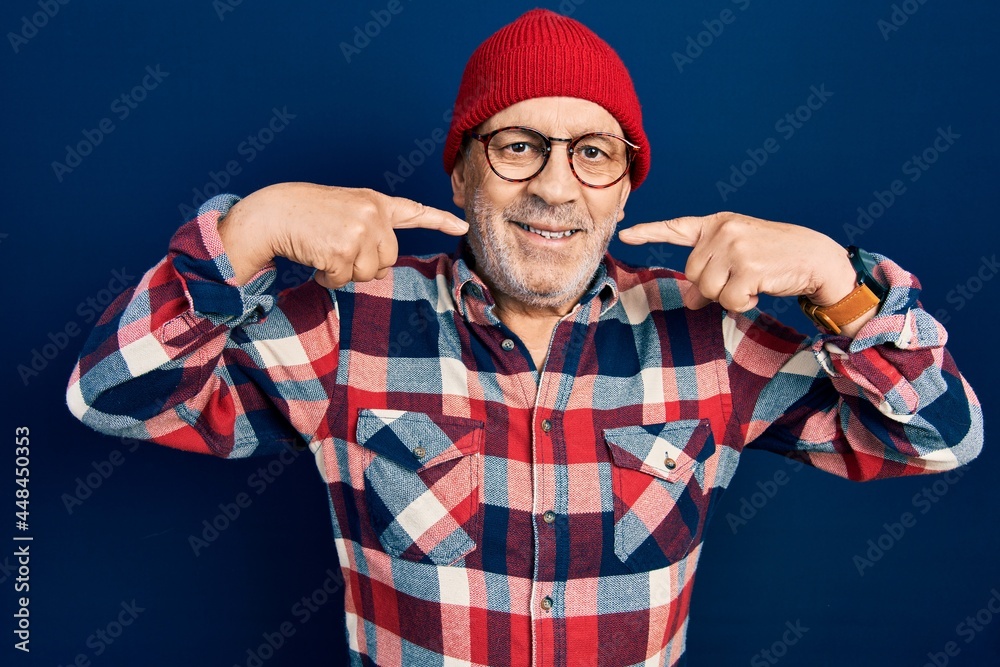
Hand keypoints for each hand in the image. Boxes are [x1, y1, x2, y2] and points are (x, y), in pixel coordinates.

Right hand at [218, 183, 467, 286]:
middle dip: (363, 264)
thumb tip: (381, 270)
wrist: (272, 213)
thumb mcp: (345, 213)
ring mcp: (359, 231)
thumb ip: (370, 233)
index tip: (462, 225)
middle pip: (387, 260)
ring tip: (323, 249)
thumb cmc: (305, 215)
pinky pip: (344, 281)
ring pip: (367, 274)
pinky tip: (314, 258)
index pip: (413, 212)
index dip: (439, 220)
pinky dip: (327, 278)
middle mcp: (373, 214)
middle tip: (336, 247)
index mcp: (374, 202)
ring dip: (344, 272)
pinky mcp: (343, 250)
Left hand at [618, 211, 857, 311]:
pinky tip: (760, 290)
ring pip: (707, 289)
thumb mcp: (740, 258)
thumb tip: (691, 300)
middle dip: (713, 285)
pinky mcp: (748, 267)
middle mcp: (723, 231)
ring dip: (728, 296)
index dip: (649, 233)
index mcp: (718, 224)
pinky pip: (728, 300)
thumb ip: (712, 272)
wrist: (817, 258)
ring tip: (752, 282)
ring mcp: (735, 247)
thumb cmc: (776, 258)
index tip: (625, 235)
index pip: (677, 228)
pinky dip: (743, 303)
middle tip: (741, 278)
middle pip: (692, 273)